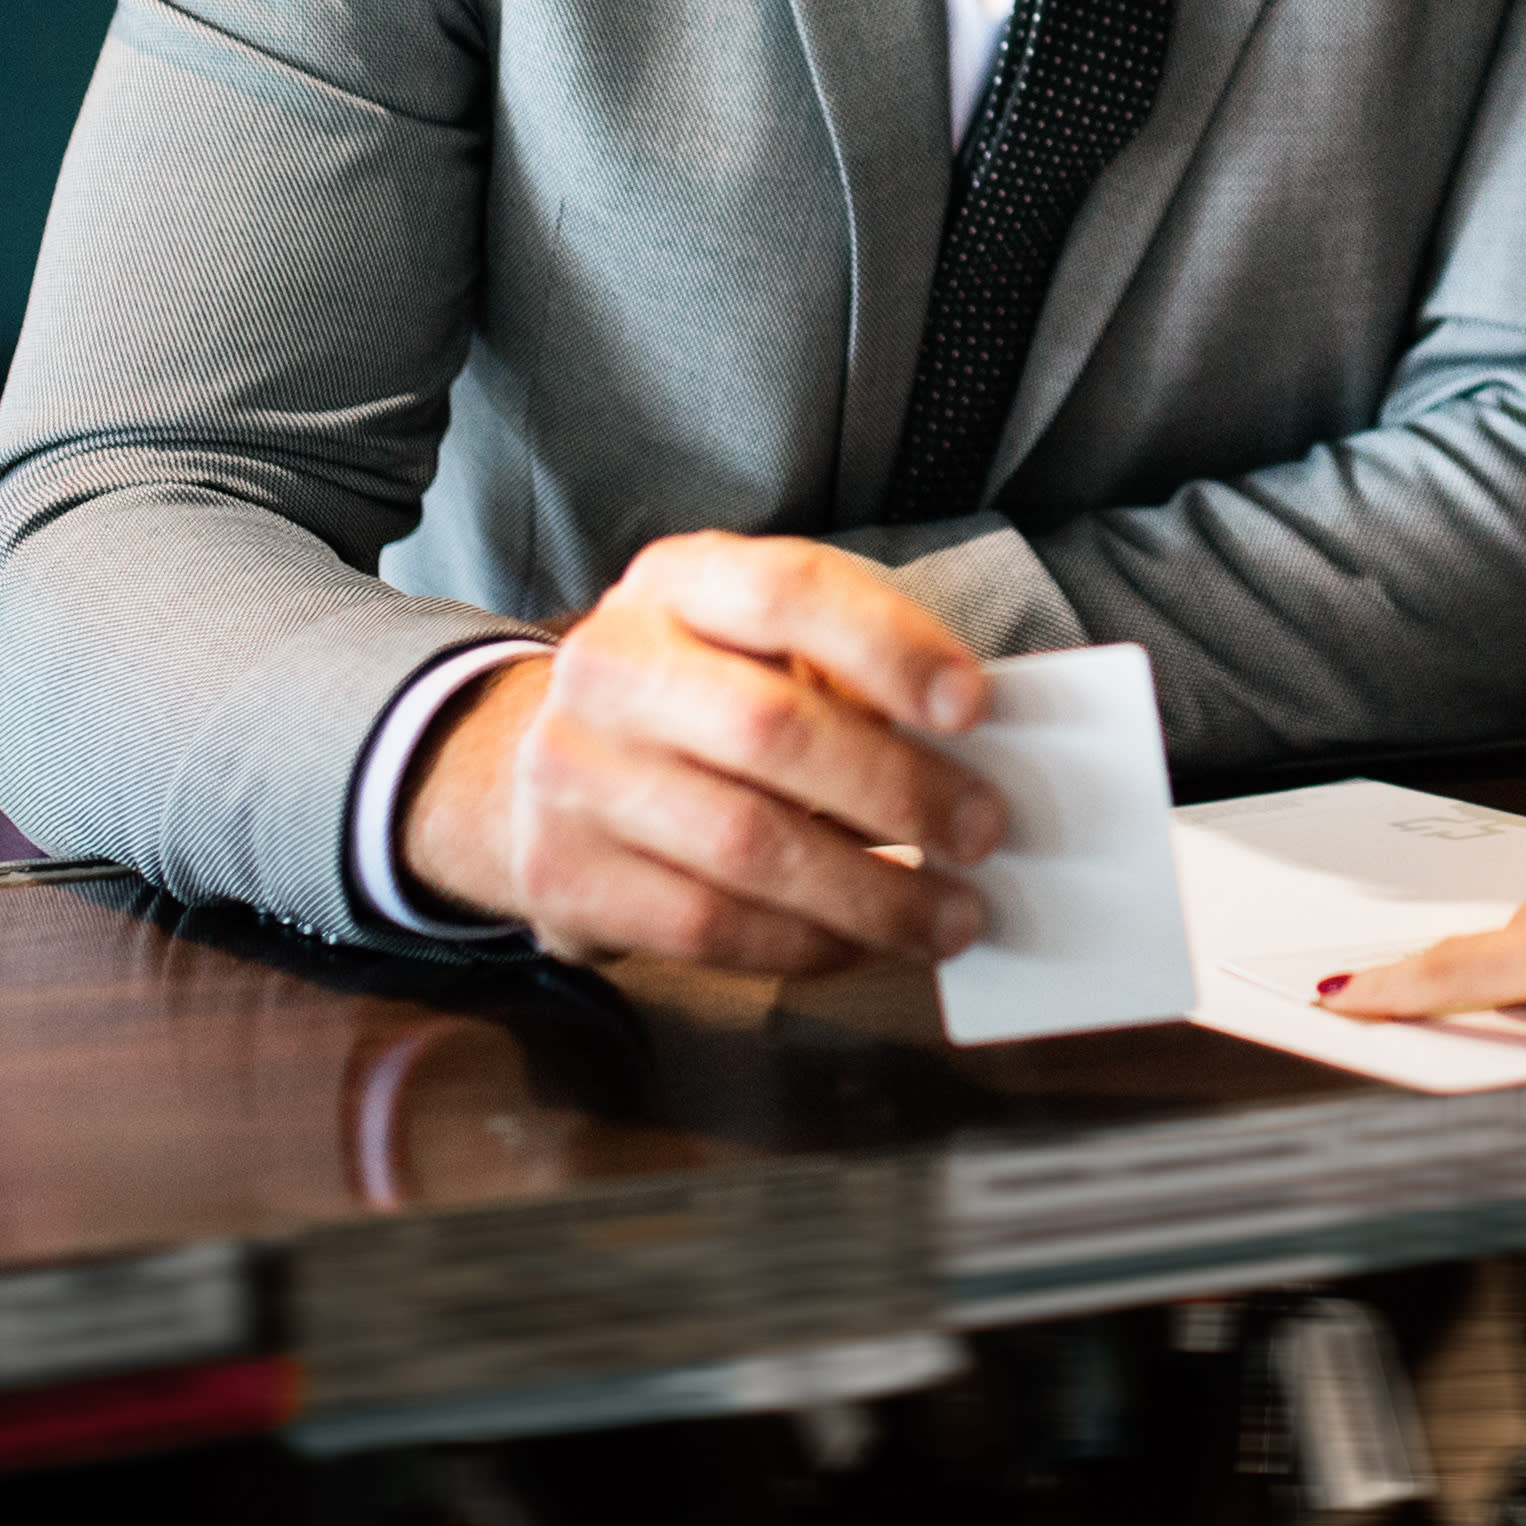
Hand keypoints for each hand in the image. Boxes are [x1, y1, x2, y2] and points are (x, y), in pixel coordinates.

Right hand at [400, 532, 999, 975]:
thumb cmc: (702, 698)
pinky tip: (865, 942)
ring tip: (951, 915)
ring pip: (745, 846)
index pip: (787, 591)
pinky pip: (707, 927)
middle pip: (769, 727)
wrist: (542, 767)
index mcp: (674, 582)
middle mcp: (609, 665)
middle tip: (983, 831)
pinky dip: (807, 944)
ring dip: (871, 894)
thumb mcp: (761, 647)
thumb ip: (854, 676)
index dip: (887, 647)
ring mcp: (571, 772)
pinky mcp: (562, 873)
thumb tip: (975, 752)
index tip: (973, 706)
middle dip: (898, 789)